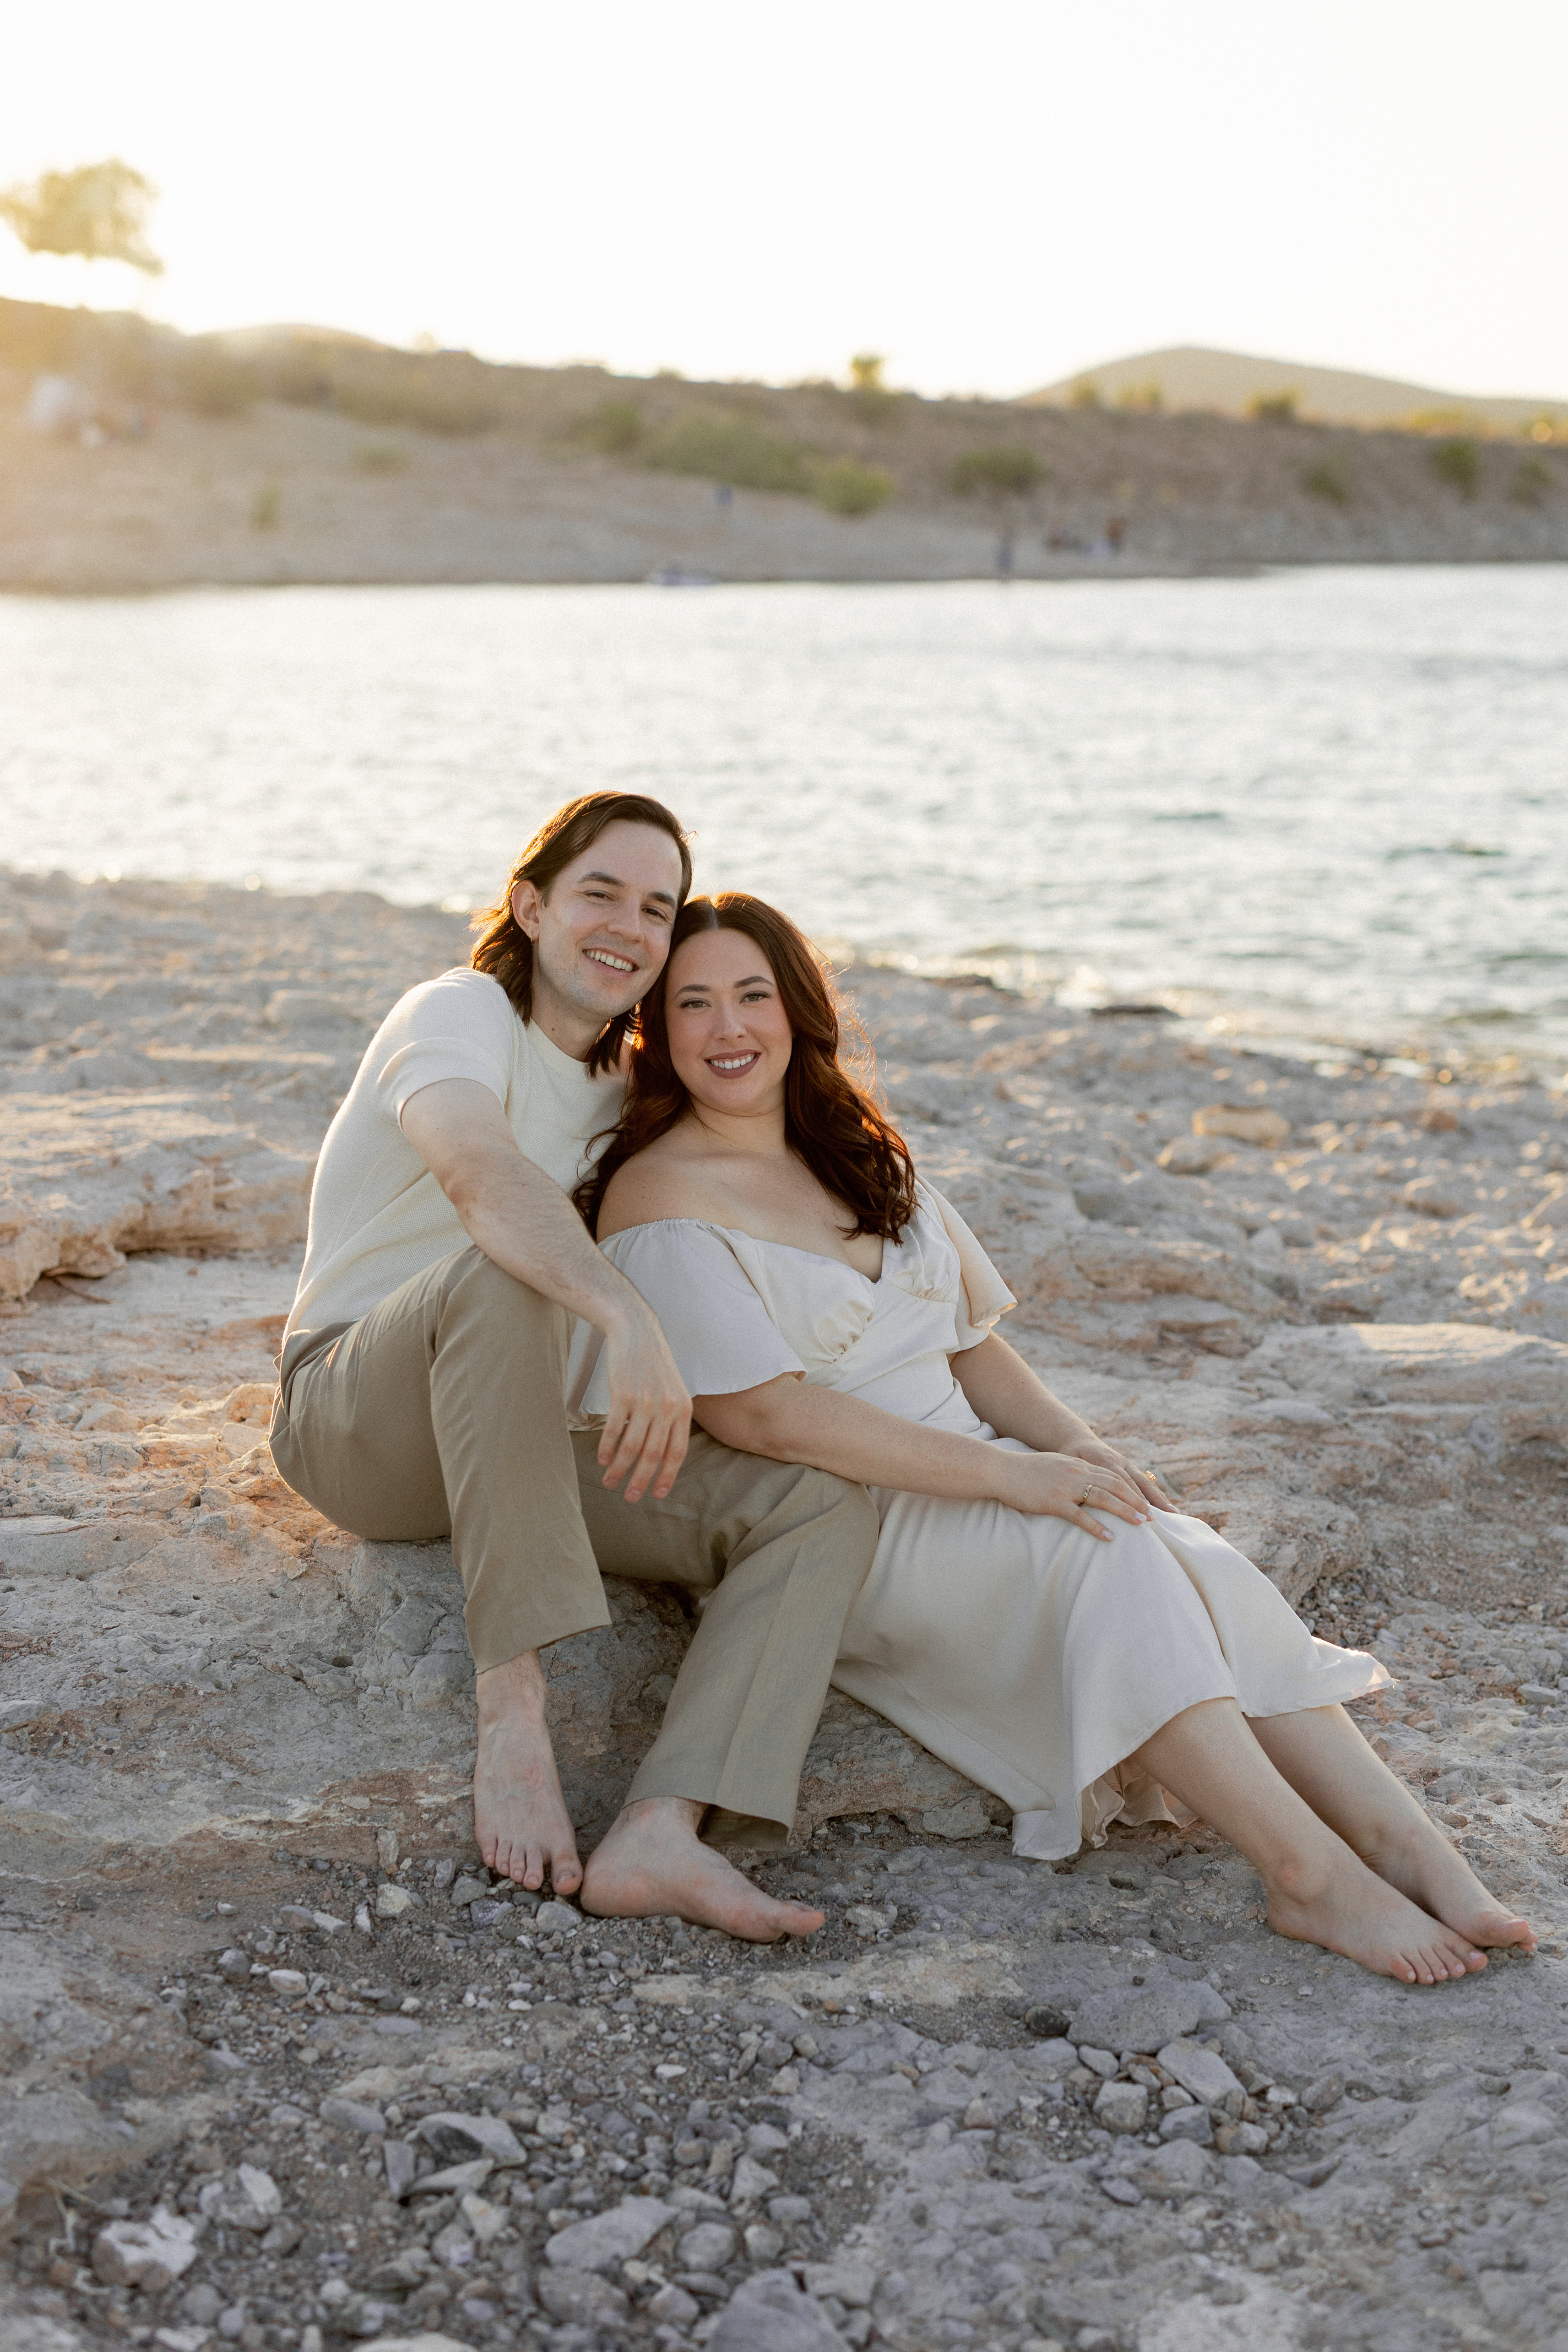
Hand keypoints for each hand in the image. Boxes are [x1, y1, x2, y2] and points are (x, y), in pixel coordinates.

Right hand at [596, 1308, 691, 1502]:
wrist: (635, 1330)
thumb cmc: (653, 1363)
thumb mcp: (673, 1389)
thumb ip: (672, 1417)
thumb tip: (664, 1451)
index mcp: (683, 1409)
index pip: (678, 1452)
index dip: (667, 1476)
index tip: (657, 1494)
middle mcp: (667, 1407)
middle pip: (653, 1455)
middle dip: (641, 1480)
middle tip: (630, 1497)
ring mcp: (645, 1401)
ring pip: (632, 1447)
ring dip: (619, 1468)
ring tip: (609, 1482)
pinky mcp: (623, 1394)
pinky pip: (614, 1429)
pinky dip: (606, 1447)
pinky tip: (601, 1459)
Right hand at [990, 1449, 1153, 1538]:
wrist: (1000, 1470)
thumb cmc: (1025, 1471)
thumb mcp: (1054, 1466)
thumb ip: (1072, 1473)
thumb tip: (1086, 1486)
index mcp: (1077, 1465)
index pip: (1112, 1476)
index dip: (1131, 1490)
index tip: (1146, 1504)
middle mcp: (1075, 1473)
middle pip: (1114, 1486)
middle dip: (1136, 1501)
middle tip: (1152, 1517)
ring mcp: (1065, 1487)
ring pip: (1102, 1498)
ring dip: (1124, 1511)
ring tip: (1141, 1525)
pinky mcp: (1053, 1502)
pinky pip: (1079, 1516)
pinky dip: (1096, 1527)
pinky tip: (1109, 1537)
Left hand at [1066, 1436, 1175, 1512]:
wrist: (1078, 1441)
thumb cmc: (1071, 1457)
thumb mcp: (1071, 1462)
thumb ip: (1079, 1474)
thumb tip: (1080, 1493)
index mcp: (1105, 1460)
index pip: (1122, 1481)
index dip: (1133, 1497)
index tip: (1142, 1513)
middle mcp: (1119, 1461)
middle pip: (1138, 1482)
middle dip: (1151, 1500)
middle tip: (1161, 1517)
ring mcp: (1126, 1464)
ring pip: (1145, 1481)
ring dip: (1158, 1498)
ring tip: (1173, 1513)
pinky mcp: (1129, 1467)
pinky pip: (1144, 1481)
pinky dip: (1155, 1494)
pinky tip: (1165, 1506)